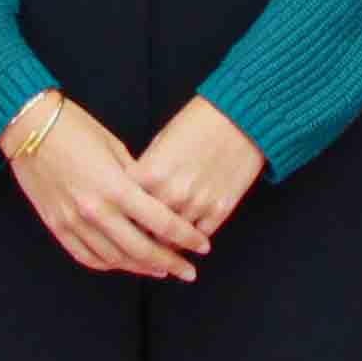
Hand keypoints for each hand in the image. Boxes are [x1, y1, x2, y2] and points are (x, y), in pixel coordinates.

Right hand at [2, 92, 211, 276]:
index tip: (202, 246)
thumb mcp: (115, 146)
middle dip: (170, 263)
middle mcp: (96, 210)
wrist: (29, 127)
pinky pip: (87, 256)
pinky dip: (109, 264)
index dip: (186, 238)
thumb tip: (157, 199)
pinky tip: (124, 263)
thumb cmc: (75, 128)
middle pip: (142, 249)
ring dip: (141, 267)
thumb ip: (137, 178)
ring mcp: (74, 222)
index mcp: (116, 187)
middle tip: (187, 272)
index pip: (161, 222)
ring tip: (160, 269)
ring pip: (115, 259)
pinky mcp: (57, 226)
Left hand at [126, 94, 264, 255]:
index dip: (122, 217)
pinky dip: (191, 241)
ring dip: (166, 242)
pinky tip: (187, 239)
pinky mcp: (220, 210)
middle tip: (140, 239)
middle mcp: (171, 193)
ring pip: (172, 240)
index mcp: (150, 173)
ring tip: (164, 242)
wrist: (239, 118)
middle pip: (145, 231)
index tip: (122, 221)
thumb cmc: (196, 124)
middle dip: (141, 236)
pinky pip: (199, 238)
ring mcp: (197, 204)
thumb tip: (134, 198)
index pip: (125, 209)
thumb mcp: (160, 142)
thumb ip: (145, 173)